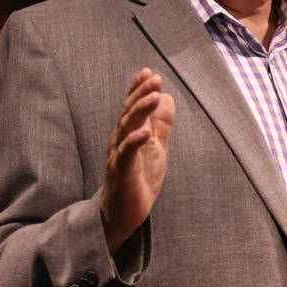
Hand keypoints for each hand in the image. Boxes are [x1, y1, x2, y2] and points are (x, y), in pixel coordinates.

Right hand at [101, 68, 174, 253]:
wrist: (124, 214)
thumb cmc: (138, 179)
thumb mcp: (155, 147)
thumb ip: (160, 124)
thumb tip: (167, 97)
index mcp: (128, 134)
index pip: (132, 106)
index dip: (138, 89)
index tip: (148, 72)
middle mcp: (120, 140)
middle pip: (128, 112)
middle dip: (140, 93)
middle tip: (154, 78)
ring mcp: (119, 155)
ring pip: (126, 128)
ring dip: (140, 110)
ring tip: (154, 96)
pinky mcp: (121, 172)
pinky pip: (126, 154)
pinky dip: (135, 141)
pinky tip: (145, 132)